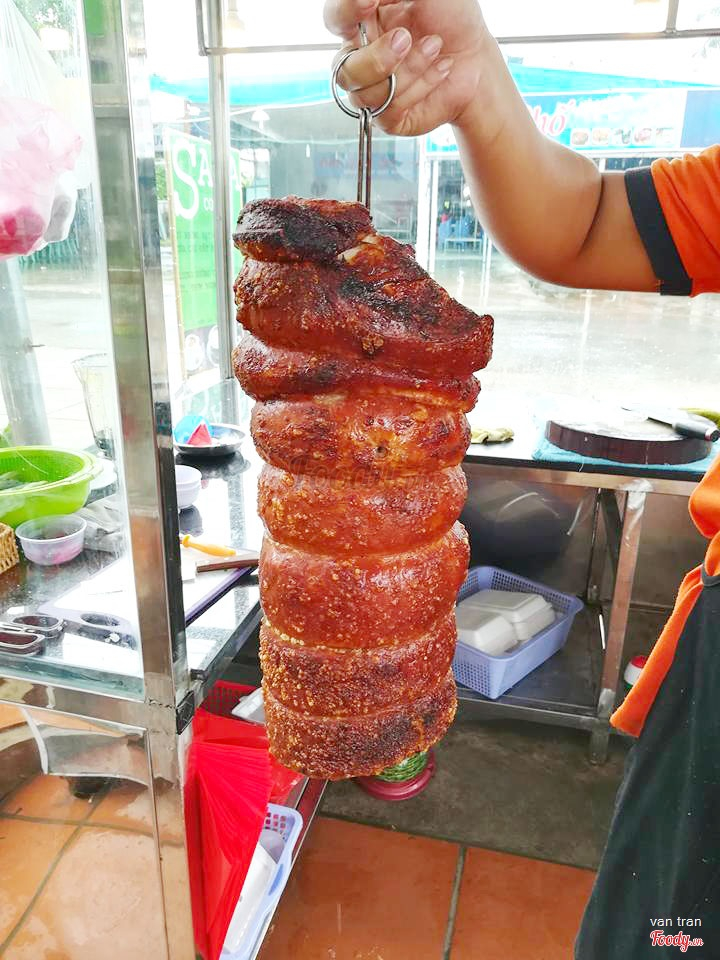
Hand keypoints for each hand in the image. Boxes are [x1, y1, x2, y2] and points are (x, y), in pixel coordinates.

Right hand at [325, 0, 488, 135]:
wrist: (478, 55)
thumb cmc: (452, 17)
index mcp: (363, 21)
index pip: (336, 19)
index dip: (346, 12)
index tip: (368, 2)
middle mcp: (364, 56)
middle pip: (344, 69)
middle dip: (377, 59)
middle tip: (407, 38)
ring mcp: (375, 89)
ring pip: (367, 95)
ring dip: (409, 71)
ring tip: (435, 47)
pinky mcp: (389, 116)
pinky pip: (390, 112)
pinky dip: (421, 87)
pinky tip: (440, 70)